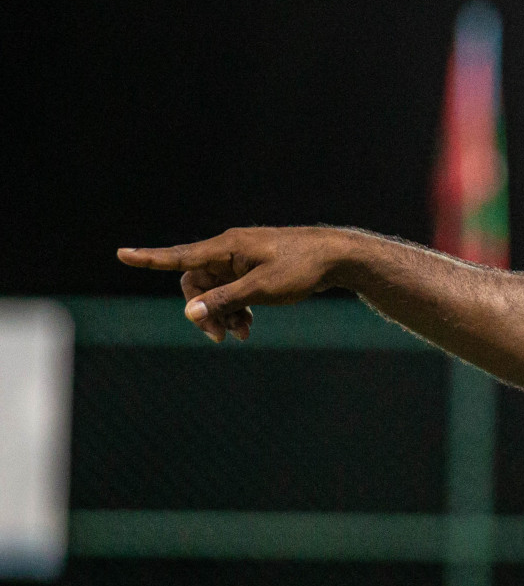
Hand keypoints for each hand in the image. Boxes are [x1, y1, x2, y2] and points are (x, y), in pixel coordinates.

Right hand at [117, 226, 352, 341]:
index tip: (121, 254)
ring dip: (223, 314)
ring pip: (217, 291)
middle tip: (219, 338)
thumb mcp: (261, 289)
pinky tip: (249, 329)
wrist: (338, 258)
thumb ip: (225, 300)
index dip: (149, 258)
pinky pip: (234, 291)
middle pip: (197, 282)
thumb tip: (189, 312)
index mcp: (228, 247)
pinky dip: (237, 309)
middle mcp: (231, 250)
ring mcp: (244, 260)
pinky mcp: (257, 269)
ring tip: (240, 336)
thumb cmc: (301, 268)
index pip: (181, 256)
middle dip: (203, 310)